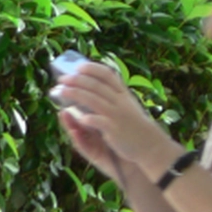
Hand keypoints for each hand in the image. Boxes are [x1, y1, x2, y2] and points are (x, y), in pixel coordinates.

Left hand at [53, 63, 182, 176]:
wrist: (150, 144)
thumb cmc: (134, 125)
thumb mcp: (127, 106)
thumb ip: (113, 96)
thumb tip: (96, 86)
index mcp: (122, 94)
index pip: (107, 75)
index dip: (92, 69)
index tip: (78, 67)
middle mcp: (119, 102)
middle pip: (96, 86)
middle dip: (77, 80)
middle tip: (61, 79)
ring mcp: (117, 115)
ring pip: (94, 100)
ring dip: (76, 94)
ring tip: (61, 92)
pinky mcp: (114, 130)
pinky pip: (100, 122)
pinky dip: (89, 119)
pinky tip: (79, 118)